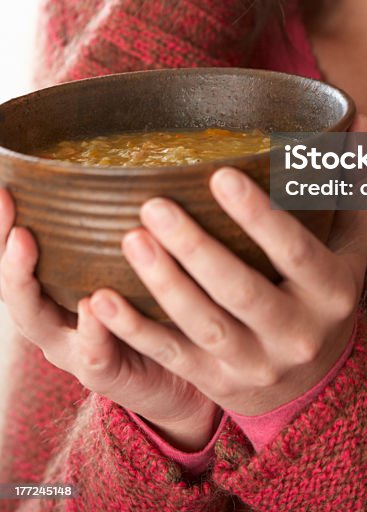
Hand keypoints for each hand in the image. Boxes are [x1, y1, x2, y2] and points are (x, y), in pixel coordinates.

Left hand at [0, 114, 366, 450]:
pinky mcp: (217, 383)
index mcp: (332, 292)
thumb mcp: (352, 246)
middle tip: (154, 204)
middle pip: (242, 290)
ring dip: (163, 284)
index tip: (220, 174)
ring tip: (130, 238)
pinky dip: (134, 331)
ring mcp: (255, 363)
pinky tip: (101, 300)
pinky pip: (172, 358)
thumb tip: (357, 122)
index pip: (295, 251)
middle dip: (196, 248)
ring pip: (204, 325)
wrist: (318, 385)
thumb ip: (351, 185)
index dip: (258, 216)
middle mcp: (296, 332)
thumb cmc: (327, 294)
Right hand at [0, 187, 217, 449]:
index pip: (16, 252)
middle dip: (1, 245)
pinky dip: (91, 327)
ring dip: (25, 278)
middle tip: (6, 209)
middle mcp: (53, 319)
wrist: (184, 375)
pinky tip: (94, 303)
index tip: (4, 185)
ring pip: (34, 318)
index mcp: (55, 289)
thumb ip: (122, 221)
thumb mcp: (133, 260)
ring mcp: (73, 348)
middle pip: (12, 284)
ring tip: (25, 242)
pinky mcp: (106, 374)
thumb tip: (136, 154)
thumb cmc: (153, 308)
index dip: (3, 222)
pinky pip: (92, 352)